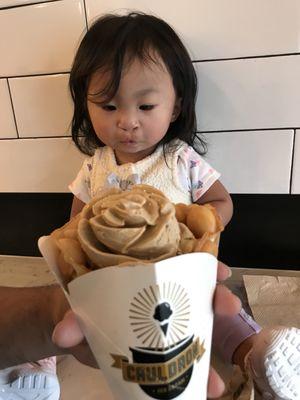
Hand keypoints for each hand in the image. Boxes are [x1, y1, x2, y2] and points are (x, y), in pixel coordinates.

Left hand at [52, 261, 240, 397]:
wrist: (76, 331)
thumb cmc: (81, 306)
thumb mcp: (76, 307)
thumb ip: (72, 318)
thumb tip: (65, 333)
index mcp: (144, 269)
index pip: (180, 258)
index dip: (201, 260)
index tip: (219, 269)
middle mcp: (162, 289)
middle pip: (198, 288)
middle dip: (217, 296)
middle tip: (229, 306)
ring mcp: (166, 318)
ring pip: (199, 323)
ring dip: (211, 344)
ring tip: (217, 369)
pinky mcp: (163, 344)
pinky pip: (186, 353)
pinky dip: (197, 370)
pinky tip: (207, 387)